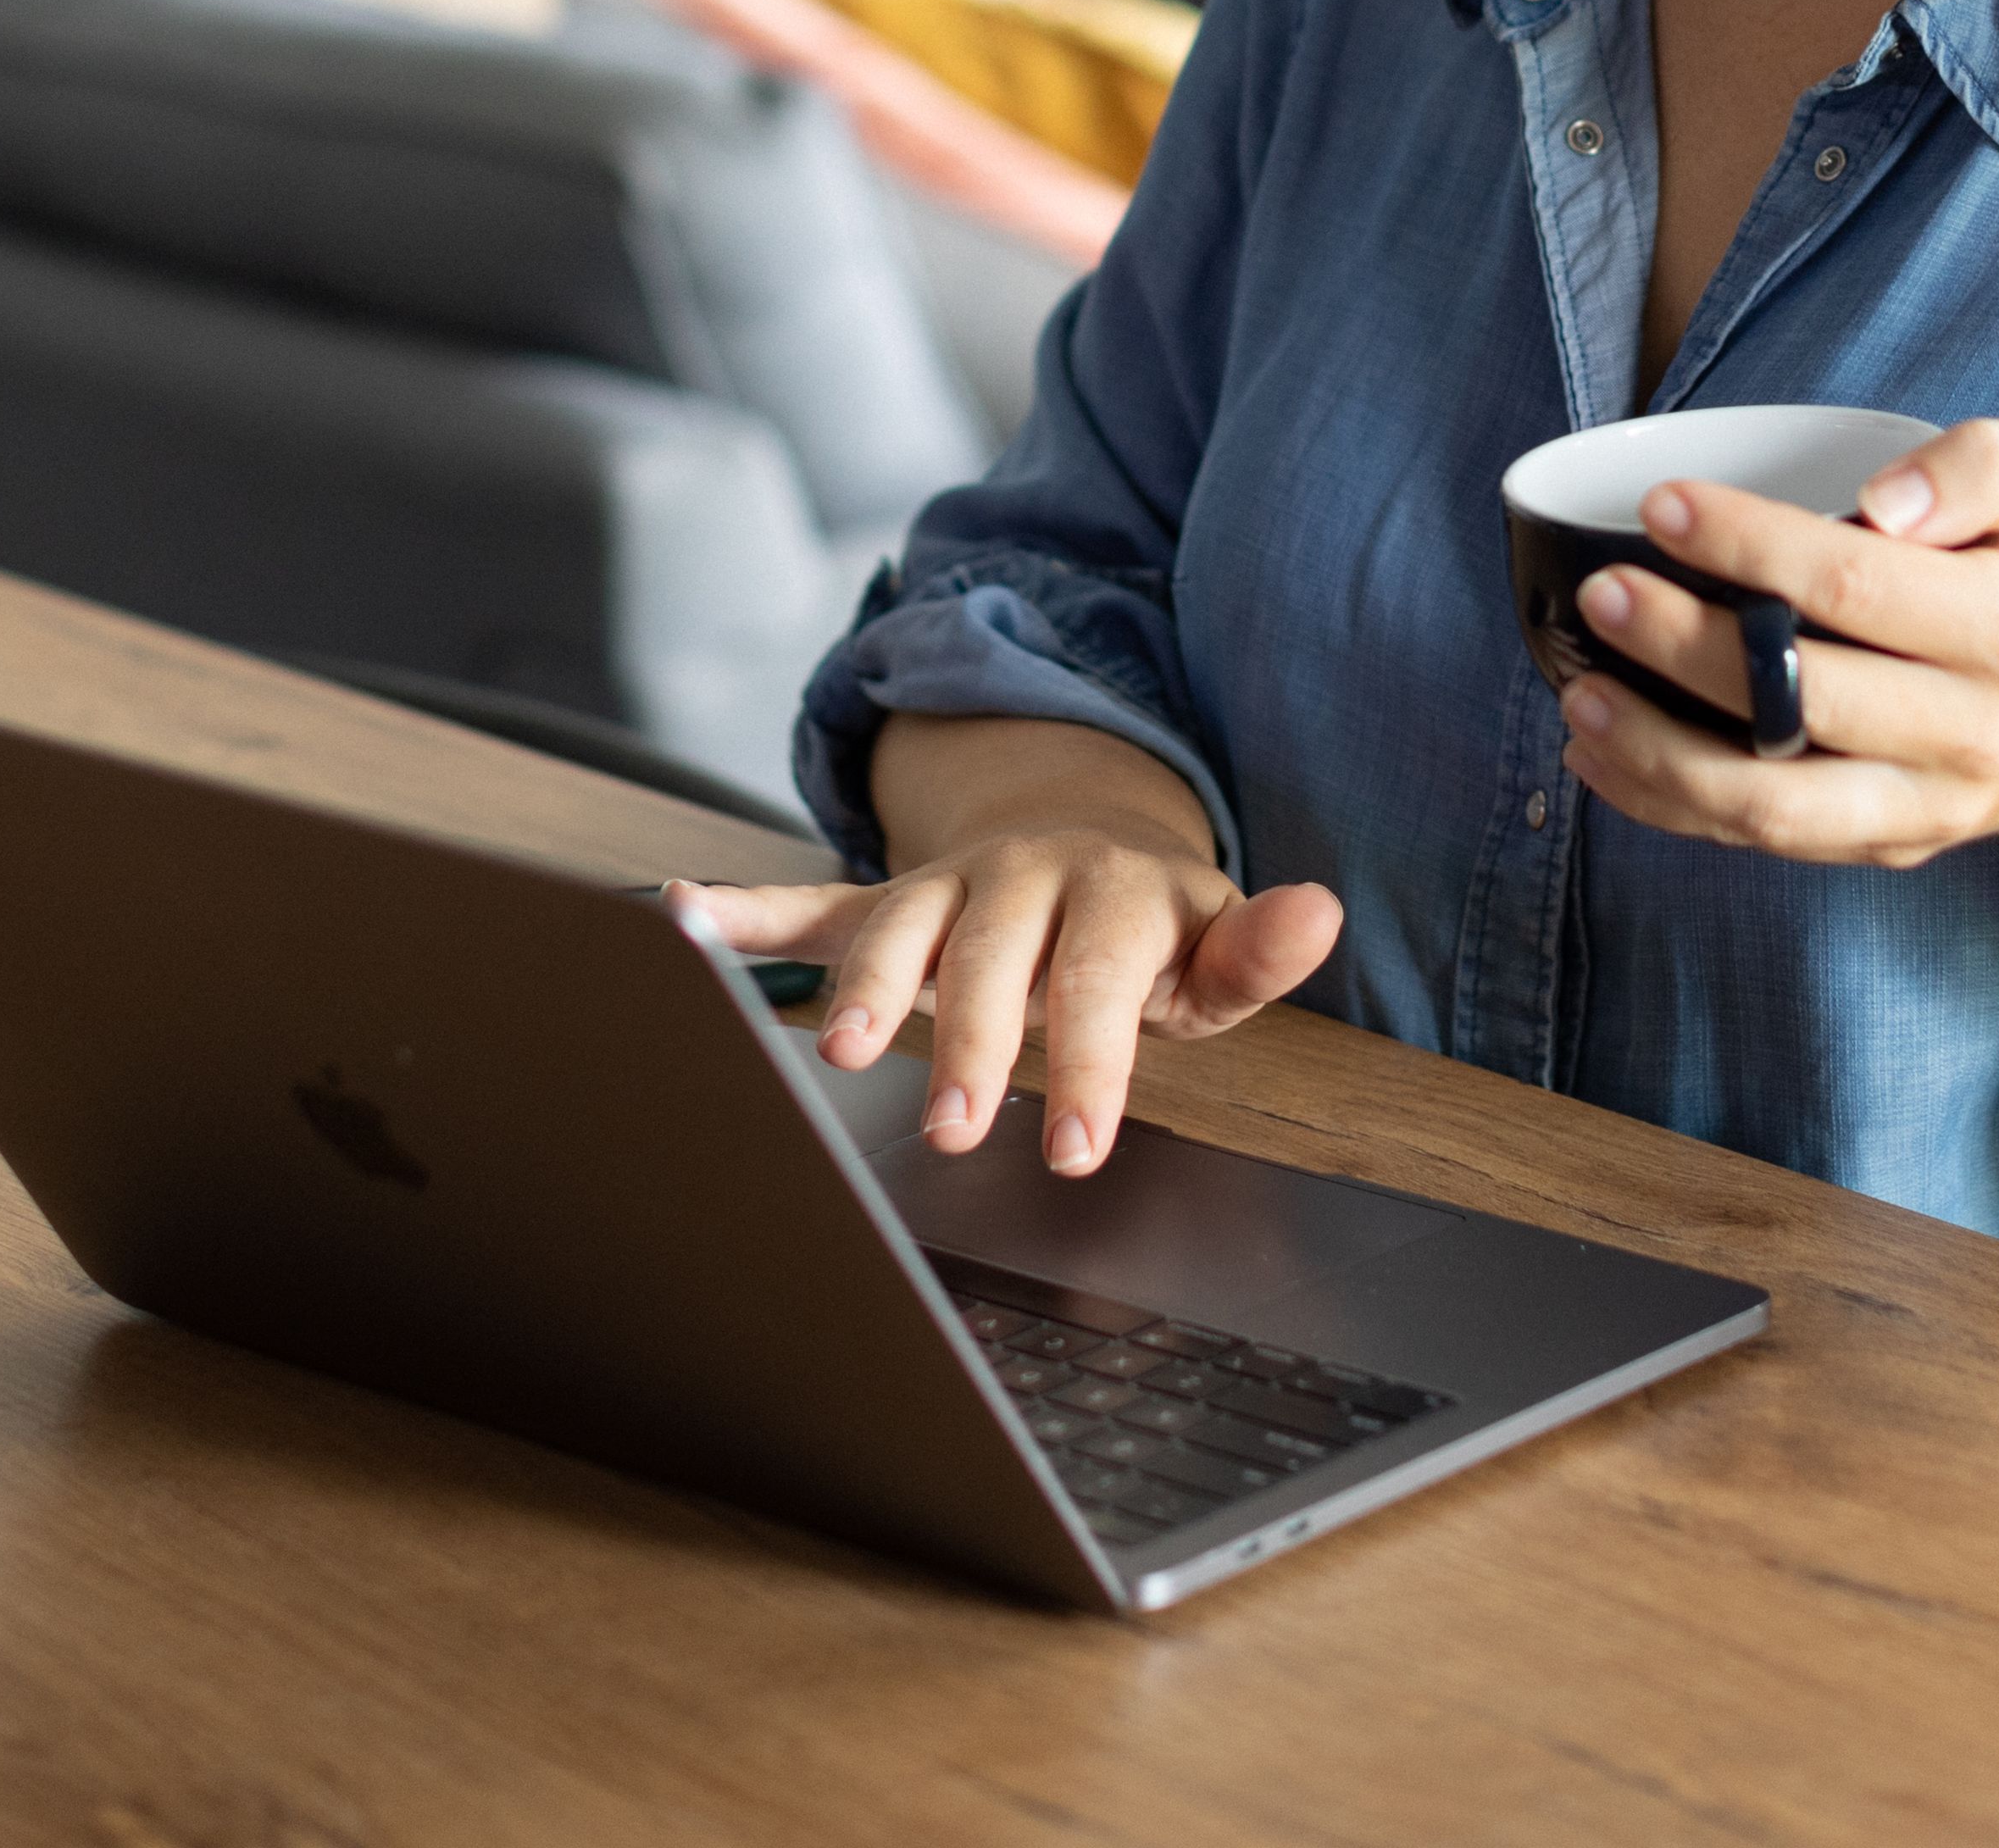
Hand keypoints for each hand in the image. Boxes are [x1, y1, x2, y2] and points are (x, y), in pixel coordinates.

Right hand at [670, 757, 1338, 1176]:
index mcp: (1111, 892)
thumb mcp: (1213, 950)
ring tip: (842, 1052)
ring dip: (865, 987)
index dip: (1089, 1059)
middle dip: (973, 1041)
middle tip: (960, 1128)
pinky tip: (680, 913)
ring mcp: (948, 886)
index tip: (1077, 1148)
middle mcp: (1023, 877)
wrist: (1092, 850)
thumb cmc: (1154, 934)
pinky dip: (742, 909)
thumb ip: (1256, 951)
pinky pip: (809, 901)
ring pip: (898, 926)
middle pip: (992, 957)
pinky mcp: (888, 896)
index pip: (1097, 978)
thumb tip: (1318, 910)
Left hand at [1558, 419, 1998, 866]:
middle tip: (1599, 593)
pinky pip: (1766, 840)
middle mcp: (1973, 733)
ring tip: (1579, 696)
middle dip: (1682, 647)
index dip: (1750, 545)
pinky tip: (1602, 756)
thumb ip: (1980, 464)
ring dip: (1660, 754)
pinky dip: (1670, 807)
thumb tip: (1881, 503)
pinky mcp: (1890, 846)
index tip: (1663, 506)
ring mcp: (1929, 805)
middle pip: (1803, 700)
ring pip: (1774, 803)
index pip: (1858, 588)